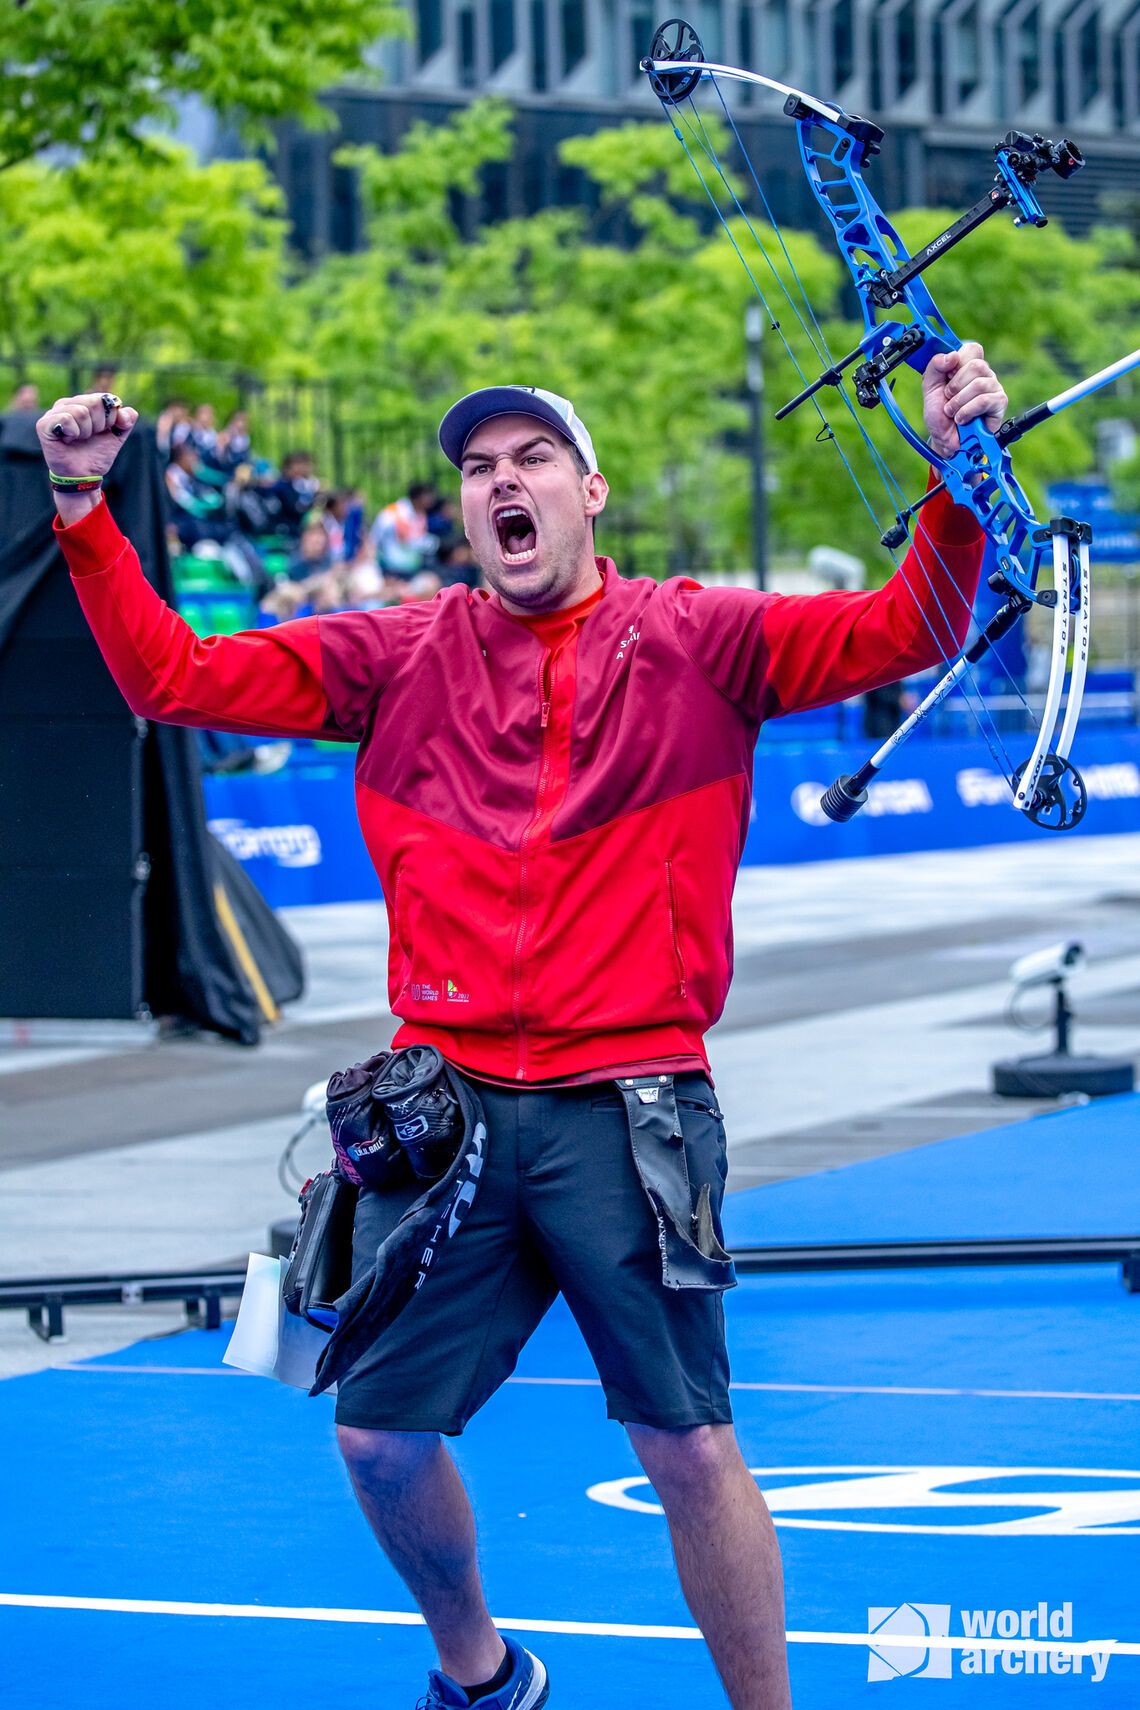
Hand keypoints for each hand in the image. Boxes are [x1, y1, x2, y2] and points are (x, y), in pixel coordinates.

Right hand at [37, 392, 138, 523]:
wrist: (84, 476)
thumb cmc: (97, 454)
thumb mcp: (116, 436)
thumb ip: (126, 421)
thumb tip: (129, 412)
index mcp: (83, 402)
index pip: (104, 398)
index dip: (110, 418)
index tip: (102, 431)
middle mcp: (67, 404)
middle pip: (94, 402)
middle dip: (99, 425)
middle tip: (89, 437)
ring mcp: (53, 413)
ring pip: (81, 411)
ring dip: (85, 432)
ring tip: (78, 440)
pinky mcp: (44, 424)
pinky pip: (66, 419)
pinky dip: (73, 433)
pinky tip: (67, 440)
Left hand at [921, 342, 1006, 459]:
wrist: (944, 441)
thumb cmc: (940, 415)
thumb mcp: (929, 388)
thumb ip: (935, 367)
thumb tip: (952, 355)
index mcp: (968, 367)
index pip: (972, 349)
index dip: (958, 361)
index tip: (947, 376)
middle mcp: (983, 374)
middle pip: (976, 365)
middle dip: (955, 386)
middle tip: (948, 399)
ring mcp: (994, 387)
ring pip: (979, 383)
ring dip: (959, 402)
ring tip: (953, 412)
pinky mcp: (999, 403)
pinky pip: (984, 400)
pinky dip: (967, 411)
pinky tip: (962, 419)